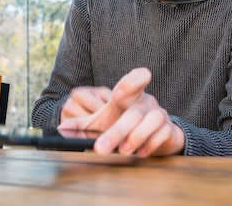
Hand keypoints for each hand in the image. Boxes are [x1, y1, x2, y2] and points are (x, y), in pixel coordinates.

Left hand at [58, 67, 184, 156]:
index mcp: (132, 95)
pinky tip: (140, 153)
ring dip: (135, 137)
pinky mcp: (169, 129)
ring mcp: (160, 114)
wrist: (161, 137)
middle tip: (101, 148)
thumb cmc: (129, 127)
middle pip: (134, 112)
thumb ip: (84, 125)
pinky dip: (150, 145)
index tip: (117, 94)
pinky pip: (161, 135)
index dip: (129, 83)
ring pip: (151, 121)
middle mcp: (147, 102)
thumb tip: (62, 129)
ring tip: (123, 150)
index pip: (136, 78)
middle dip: (117, 131)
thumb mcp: (106, 123)